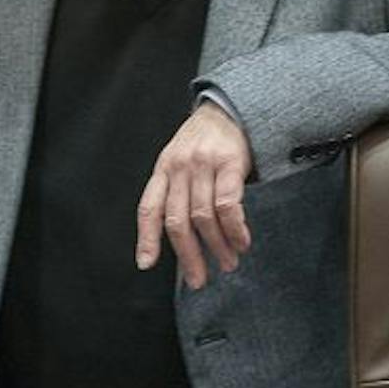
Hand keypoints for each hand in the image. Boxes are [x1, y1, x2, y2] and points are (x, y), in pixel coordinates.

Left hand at [136, 101, 253, 289]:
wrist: (231, 107)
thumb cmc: (205, 142)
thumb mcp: (180, 161)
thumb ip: (176, 191)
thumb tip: (181, 236)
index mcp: (163, 169)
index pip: (148, 208)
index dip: (146, 239)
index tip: (146, 264)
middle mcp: (179, 167)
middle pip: (177, 221)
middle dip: (188, 256)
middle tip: (199, 280)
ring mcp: (204, 164)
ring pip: (204, 217)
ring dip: (217, 247)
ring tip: (228, 263)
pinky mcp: (230, 163)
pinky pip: (228, 205)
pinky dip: (234, 229)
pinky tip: (242, 242)